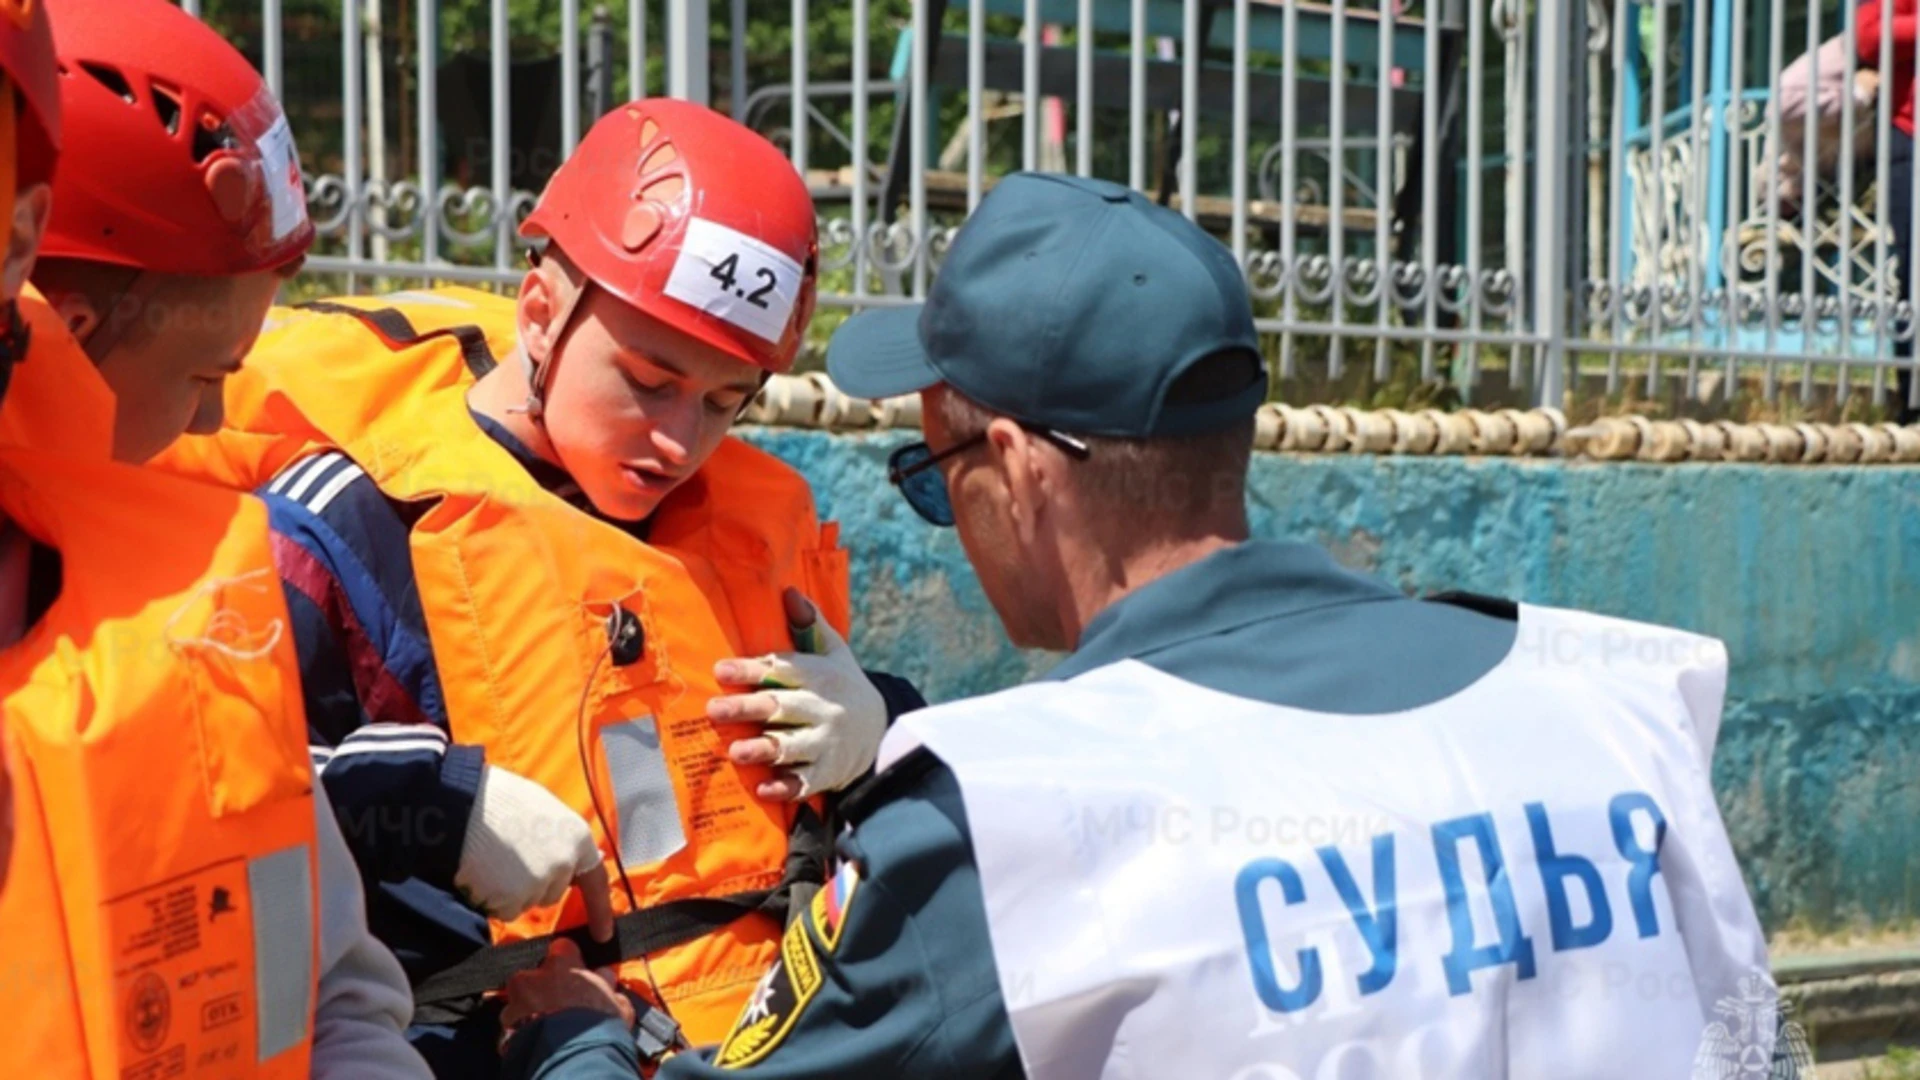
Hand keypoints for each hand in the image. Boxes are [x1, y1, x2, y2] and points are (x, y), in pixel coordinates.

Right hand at [456, 765, 614, 940]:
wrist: (463, 806)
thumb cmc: (499, 800)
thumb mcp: (543, 809)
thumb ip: (562, 838)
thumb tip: (579, 857)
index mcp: (577, 838)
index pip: (595, 880)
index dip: (600, 910)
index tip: (603, 934)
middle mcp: (564, 863)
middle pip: (551, 893)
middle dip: (533, 883)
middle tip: (508, 857)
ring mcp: (539, 882)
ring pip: (526, 902)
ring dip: (510, 891)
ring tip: (492, 859)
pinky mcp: (513, 898)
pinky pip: (504, 910)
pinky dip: (493, 898)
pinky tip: (483, 872)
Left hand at [501, 939, 634, 1032]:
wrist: (572, 1056)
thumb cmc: (597, 1025)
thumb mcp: (616, 1002)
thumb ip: (605, 984)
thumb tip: (604, 976)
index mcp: (561, 964)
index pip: (562, 947)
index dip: (569, 959)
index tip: (575, 970)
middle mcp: (533, 975)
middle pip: (536, 973)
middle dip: (543, 985)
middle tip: (560, 1002)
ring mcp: (515, 1001)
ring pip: (520, 998)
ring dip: (529, 1007)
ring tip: (545, 1024)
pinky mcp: (506, 1025)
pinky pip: (512, 1023)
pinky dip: (520, 1028)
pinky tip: (535, 1038)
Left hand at [708, 588, 885, 799]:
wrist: (881, 732)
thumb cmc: (843, 685)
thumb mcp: (834, 653)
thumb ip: (810, 624)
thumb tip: (789, 591)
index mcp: (822, 676)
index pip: (784, 669)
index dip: (752, 669)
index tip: (721, 669)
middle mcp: (824, 709)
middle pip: (781, 707)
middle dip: (748, 708)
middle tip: (715, 709)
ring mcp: (826, 743)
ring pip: (791, 746)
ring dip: (763, 749)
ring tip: (736, 751)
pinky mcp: (826, 773)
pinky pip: (804, 782)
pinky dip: (785, 787)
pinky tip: (763, 788)